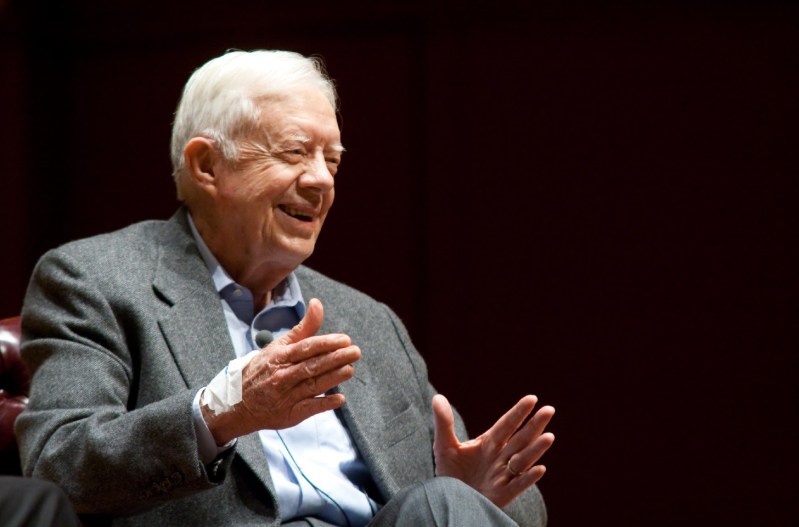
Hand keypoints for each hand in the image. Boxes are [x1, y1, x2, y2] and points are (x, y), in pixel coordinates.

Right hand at [203, 298, 360, 442]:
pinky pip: (309, 408)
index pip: (306, 348)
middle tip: (355, 352)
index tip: (345, 339)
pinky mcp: (290, 414)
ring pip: (313, 385)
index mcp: (280, 357)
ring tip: (349, 369)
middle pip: (312, 366)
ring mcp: (286, 396)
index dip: (326, 343)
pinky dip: (324, 403)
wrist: (239, 403)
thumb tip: (317, 303)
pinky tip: (340, 398)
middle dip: (336, 358)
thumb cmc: (264, 369)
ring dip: (333, 378)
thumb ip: (302, 328)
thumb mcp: (279, 346)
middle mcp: (282, 375)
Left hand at [432, 394, 554, 507]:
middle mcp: (500, 457)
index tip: (532, 398)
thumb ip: (443, 423)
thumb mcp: (444, 446)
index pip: (506, 425)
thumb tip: (437, 397)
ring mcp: (503, 475)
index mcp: (489, 443)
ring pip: (523, 460)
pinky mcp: (502, 494)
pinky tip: (539, 469)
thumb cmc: (449, 473)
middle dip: (534, 425)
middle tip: (549, 410)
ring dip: (536, 449)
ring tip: (549, 436)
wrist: (449, 501)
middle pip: (520, 439)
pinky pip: (518, 486)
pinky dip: (529, 478)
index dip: (518, 412)